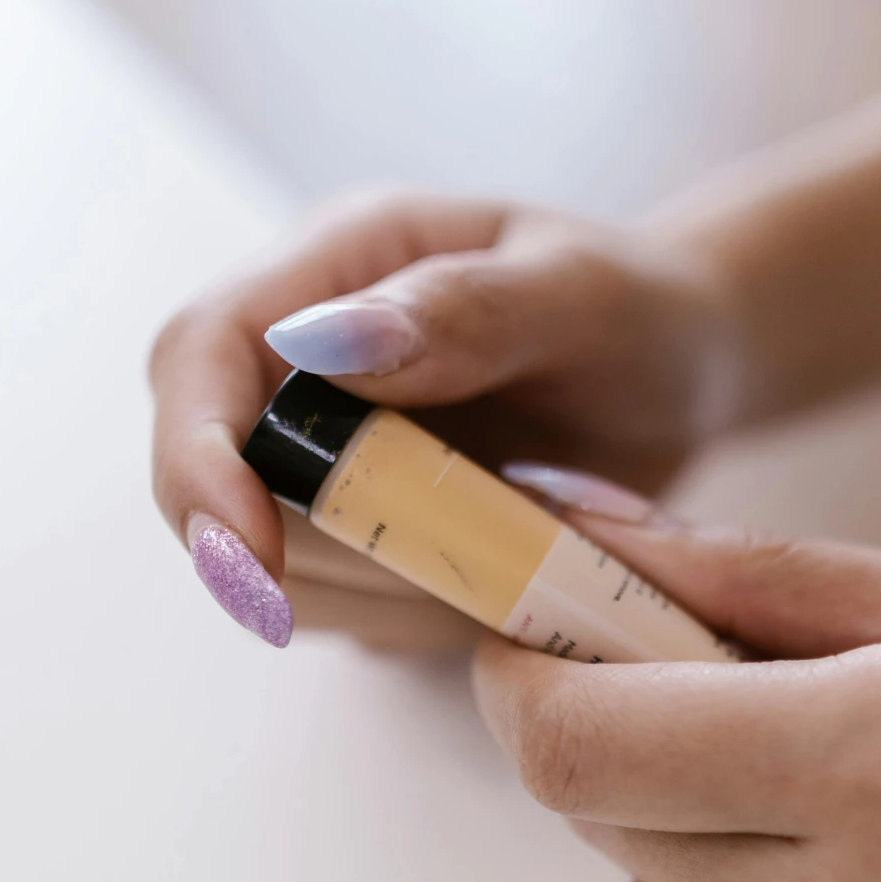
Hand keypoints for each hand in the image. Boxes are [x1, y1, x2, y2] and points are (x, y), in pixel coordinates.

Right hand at [149, 190, 739, 650]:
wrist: (684, 370)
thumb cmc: (641, 309)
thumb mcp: (582, 292)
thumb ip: (467, 310)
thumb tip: (328, 343)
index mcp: (333, 265)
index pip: (197, 357)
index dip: (197, 461)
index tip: (248, 553)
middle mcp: (300, 357)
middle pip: (209, 477)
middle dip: (306, 550)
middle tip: (449, 566)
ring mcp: (321, 449)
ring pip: (275, 563)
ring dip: (381, 591)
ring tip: (510, 551)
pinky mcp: (356, 528)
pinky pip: (346, 605)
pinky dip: (415, 615)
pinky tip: (502, 577)